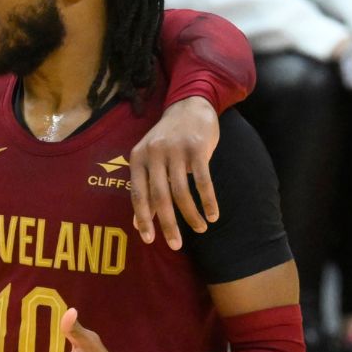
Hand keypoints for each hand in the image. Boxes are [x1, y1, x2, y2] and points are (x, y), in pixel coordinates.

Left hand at [129, 96, 218, 249]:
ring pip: (182, 191)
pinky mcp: (197, 148)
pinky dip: (208, 200)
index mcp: (138, 158)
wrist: (190, 106)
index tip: (149, 240)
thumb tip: (138, 223)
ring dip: (191, 215)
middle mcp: (154, 154)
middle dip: (168, 224)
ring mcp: (176, 150)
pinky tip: (213, 214)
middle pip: (160, 196)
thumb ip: (144, 189)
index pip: (138, 194)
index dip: (143, 218)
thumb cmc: (167, 139)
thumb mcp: (150, 160)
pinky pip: (203, 181)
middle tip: (175, 245)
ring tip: (200, 229)